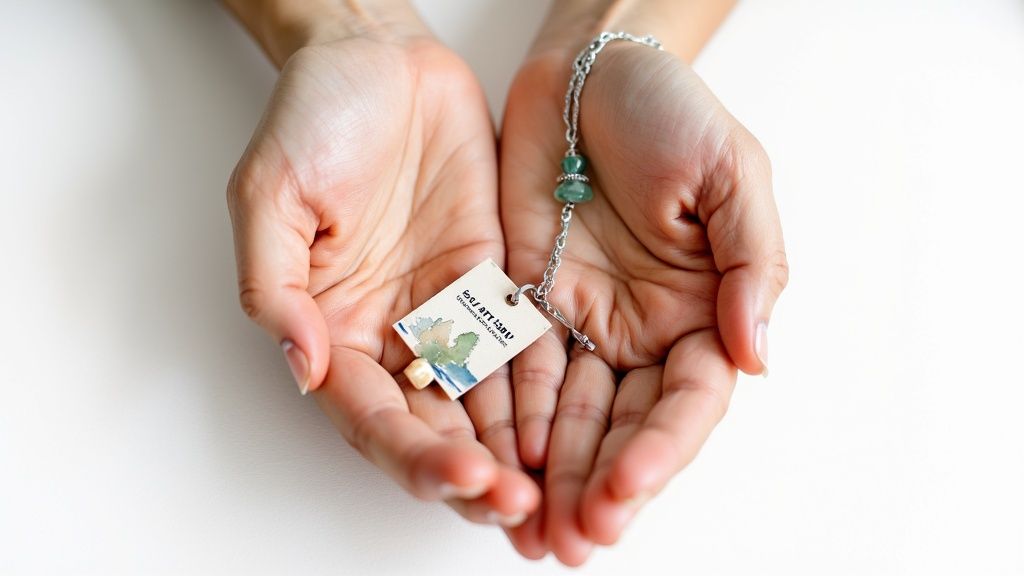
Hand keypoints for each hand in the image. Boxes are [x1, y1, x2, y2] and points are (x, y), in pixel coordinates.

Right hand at [227, 25, 537, 525]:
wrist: (380, 59)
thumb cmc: (313, 117)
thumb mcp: (270, 194)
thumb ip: (275, 285)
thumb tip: (304, 365)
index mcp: (334, 328)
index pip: (372, 417)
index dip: (415, 455)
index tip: (465, 478)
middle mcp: (392, 334)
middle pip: (433, 428)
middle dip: (475, 476)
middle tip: (523, 509)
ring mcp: (447, 312)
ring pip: (483, 402)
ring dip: (516, 452)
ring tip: (557, 491)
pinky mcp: (494, 282)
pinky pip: (522, 345)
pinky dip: (544, 389)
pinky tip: (574, 421)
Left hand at [500, 42, 787, 562]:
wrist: (585, 70)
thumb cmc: (668, 110)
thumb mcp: (732, 175)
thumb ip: (752, 267)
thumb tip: (756, 358)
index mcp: (701, 310)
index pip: (686, 400)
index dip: (660, 450)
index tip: (625, 487)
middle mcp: (642, 329)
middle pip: (625, 424)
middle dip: (600, 484)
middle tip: (573, 539)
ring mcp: (581, 321)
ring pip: (568, 414)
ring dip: (552, 474)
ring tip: (532, 529)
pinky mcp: (524, 303)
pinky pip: (515, 370)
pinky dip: (509, 420)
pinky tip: (499, 465)